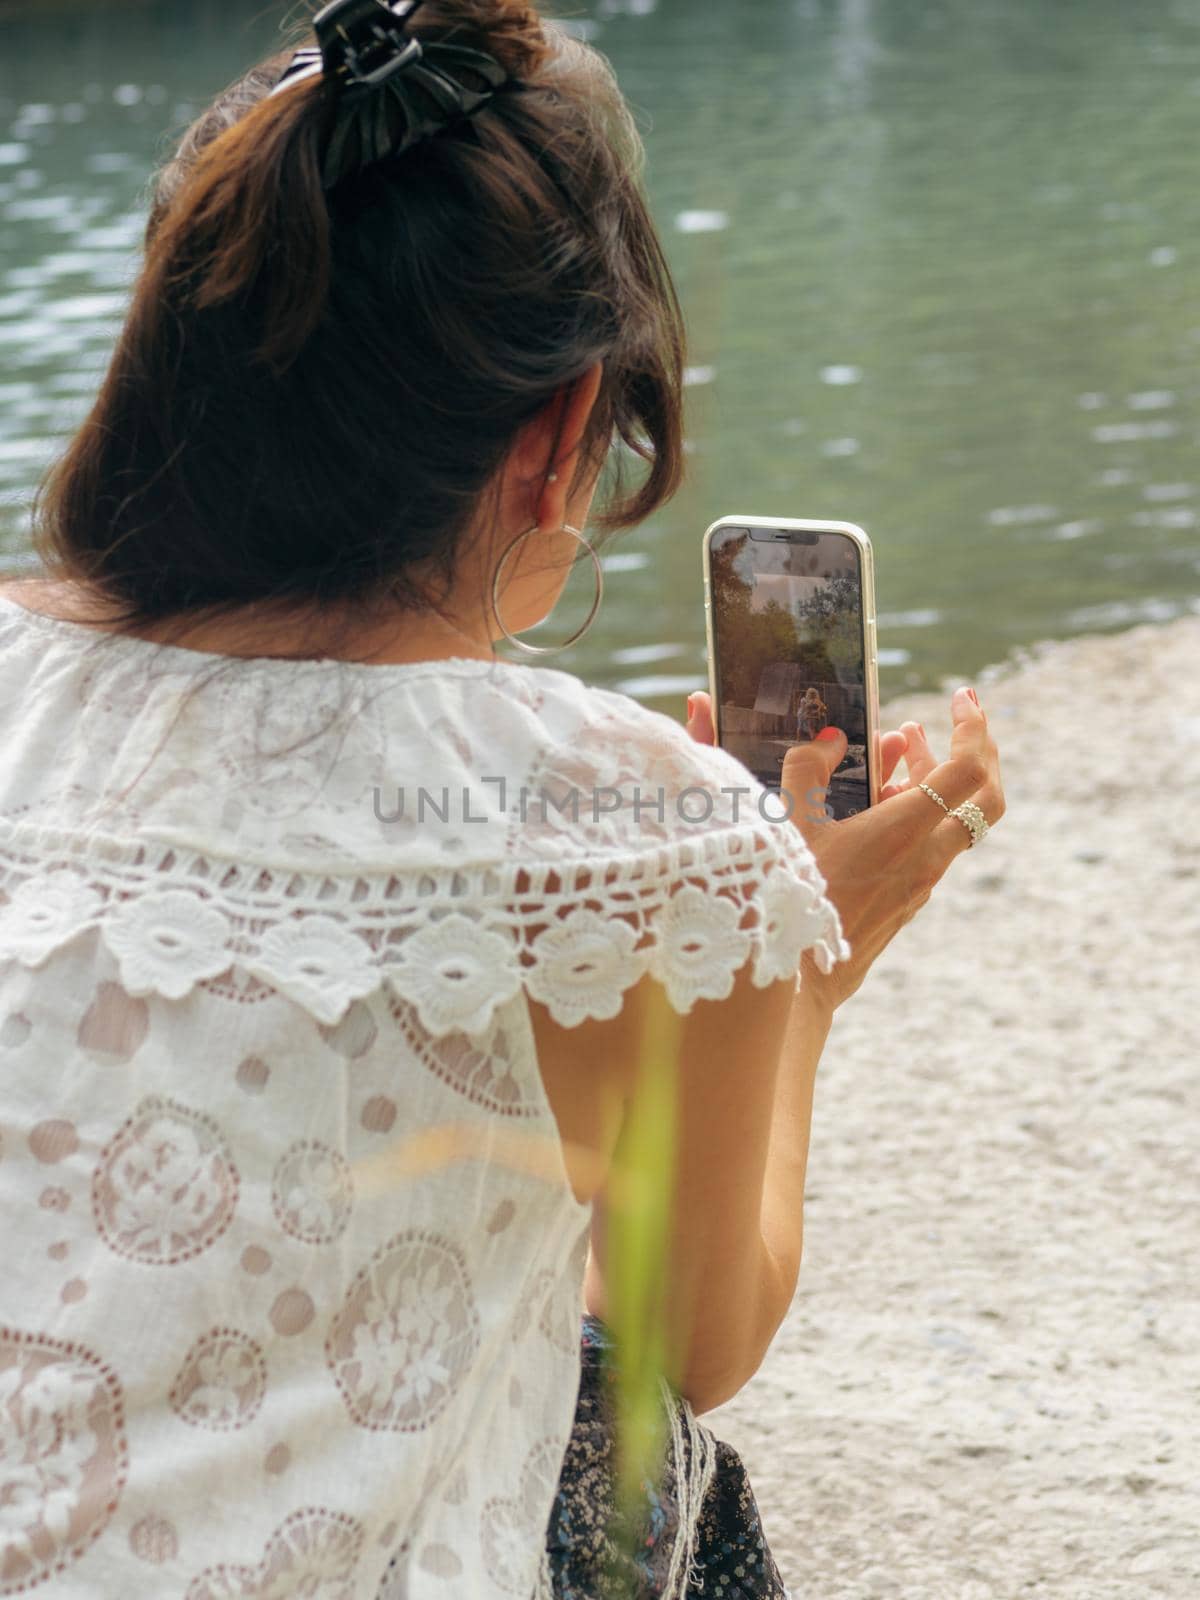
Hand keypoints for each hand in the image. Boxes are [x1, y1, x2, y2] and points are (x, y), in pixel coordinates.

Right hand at [685, 687, 1005, 1011]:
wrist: (797, 985)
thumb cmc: (785, 904)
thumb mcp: (785, 828)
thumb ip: (806, 772)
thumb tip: (831, 739)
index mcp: (902, 833)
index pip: (968, 770)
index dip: (973, 728)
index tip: (962, 699)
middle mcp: (925, 858)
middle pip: (986, 797)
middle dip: (979, 748)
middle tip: (959, 716)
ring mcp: (921, 884)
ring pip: (956, 821)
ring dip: (937, 779)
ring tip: (899, 748)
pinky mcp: (908, 901)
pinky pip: (933, 846)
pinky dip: (921, 812)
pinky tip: (880, 802)